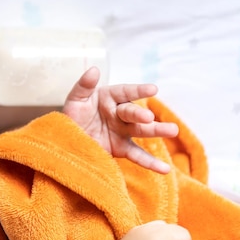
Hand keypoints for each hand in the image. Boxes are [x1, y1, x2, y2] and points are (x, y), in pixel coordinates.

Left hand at [62, 67, 178, 173]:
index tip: (153, 89)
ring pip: (141, 130)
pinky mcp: (121, 148)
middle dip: (140, 115)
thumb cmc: (73, 115)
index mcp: (109, 97)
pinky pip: (137, 155)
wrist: (66, 139)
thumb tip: (94, 70)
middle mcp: (119, 113)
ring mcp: (122, 131)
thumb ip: (83, 86)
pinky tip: (165, 169)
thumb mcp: (75, 100)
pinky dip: (151, 163)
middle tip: (148, 118)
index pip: (125, 92)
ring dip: (156, 130)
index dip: (138, 90)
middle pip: (132, 112)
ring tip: (172, 130)